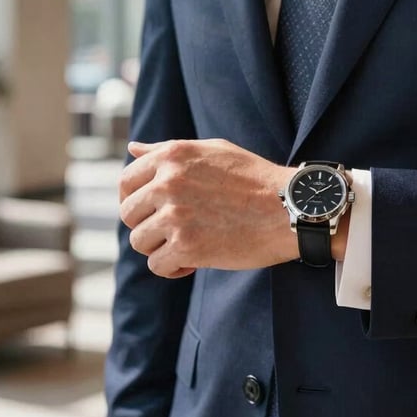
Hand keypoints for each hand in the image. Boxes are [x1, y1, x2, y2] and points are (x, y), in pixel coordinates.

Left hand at [119, 139, 298, 277]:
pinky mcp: (187, 246)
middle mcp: (168, 182)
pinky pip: (158, 265)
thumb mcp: (213, 151)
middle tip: (176, 230)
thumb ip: (169, 150)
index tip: (153, 212)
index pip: (126, 182)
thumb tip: (133, 148)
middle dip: (148, 226)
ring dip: (161, 248)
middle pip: (129, 214)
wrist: (290, 208)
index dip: (136, 201)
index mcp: (172, 156)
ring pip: (140, 242)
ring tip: (188, 244)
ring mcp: (176, 215)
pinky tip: (194, 261)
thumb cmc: (255, 179)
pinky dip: (173, 268)